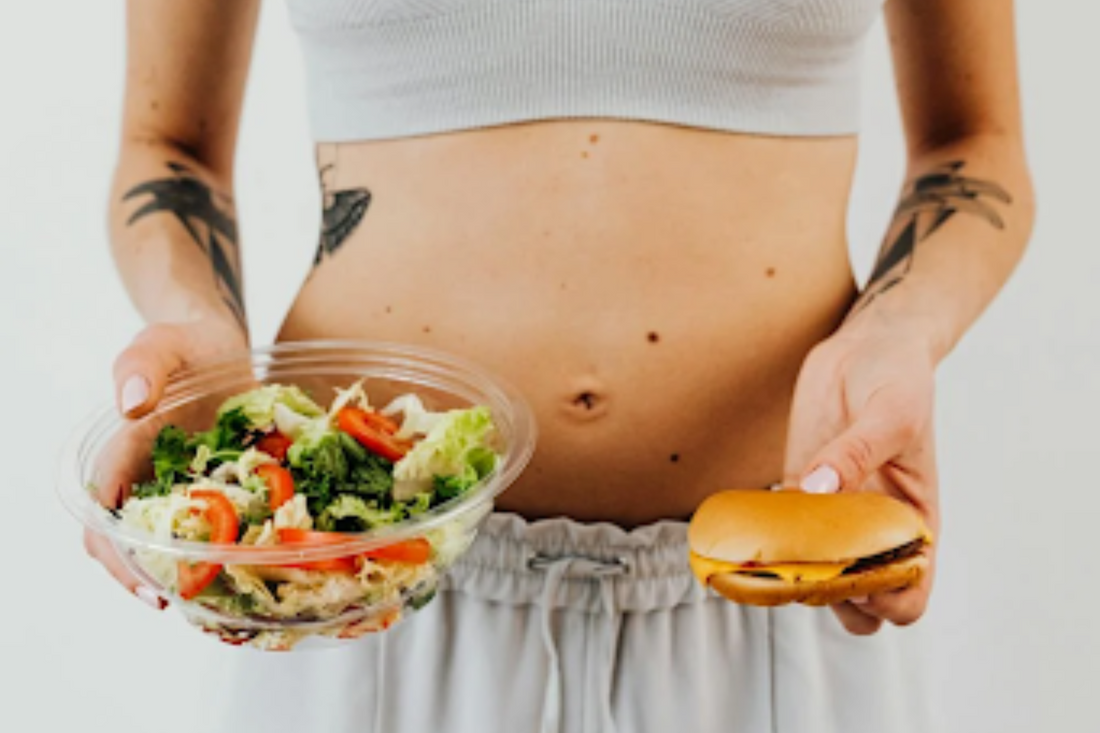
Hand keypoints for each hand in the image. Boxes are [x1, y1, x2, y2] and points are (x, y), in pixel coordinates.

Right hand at [83, 320, 247, 608]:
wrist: (219, 340)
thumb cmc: (184, 342)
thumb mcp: (161, 344)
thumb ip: (142, 367)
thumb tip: (132, 404)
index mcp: (124, 454)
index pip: (105, 518)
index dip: (119, 557)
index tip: (149, 586)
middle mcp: (149, 479)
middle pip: (132, 545)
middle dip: (152, 579)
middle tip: (190, 604)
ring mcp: (184, 486)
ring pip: (176, 543)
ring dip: (192, 571)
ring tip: (222, 601)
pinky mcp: (219, 484)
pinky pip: (220, 523)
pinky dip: (230, 544)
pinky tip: (256, 562)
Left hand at [783, 320, 940, 634]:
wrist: (867, 346)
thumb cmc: (899, 379)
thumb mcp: (890, 414)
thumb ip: (855, 454)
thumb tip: (818, 489)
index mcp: (914, 523)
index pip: (910, 596)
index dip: (884, 601)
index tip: (855, 572)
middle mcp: (874, 529)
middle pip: (856, 604)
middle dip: (831, 597)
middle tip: (805, 562)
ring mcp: (834, 514)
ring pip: (813, 575)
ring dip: (791, 572)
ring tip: (772, 546)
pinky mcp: (799, 489)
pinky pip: (781, 532)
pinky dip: (764, 538)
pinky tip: (751, 523)